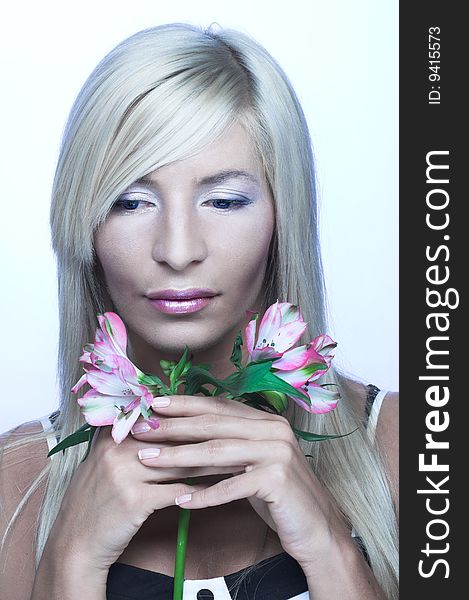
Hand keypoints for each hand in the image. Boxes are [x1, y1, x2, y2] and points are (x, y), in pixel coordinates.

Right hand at [50, 420, 245, 572]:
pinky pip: (177, 491)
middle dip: (208, 437)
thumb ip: (132, 440)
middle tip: (238, 435)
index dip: (191, 417)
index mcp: (113, 434)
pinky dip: (200, 490)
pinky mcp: (134, 500)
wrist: (74, 543)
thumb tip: (169, 422)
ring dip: (212, 462)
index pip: (160, 417)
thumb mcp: (106, 462)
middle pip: (174, 438)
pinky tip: (220, 488)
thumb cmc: (96, 500)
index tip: (220, 417)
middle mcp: (117, 448)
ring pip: (180, 462)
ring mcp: (124, 473)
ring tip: (236, 459)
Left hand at [131, 394, 352, 568]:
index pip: (219, 406)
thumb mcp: (253, 464)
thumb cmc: (279, 496)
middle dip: (173, 427)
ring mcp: (278, 452)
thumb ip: (229, 446)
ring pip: (218, 452)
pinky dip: (204, 495)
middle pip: (214, 425)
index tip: (153, 404)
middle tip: (141, 430)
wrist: (317, 529)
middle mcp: (274, 429)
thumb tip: (185, 436)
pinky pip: (232, 486)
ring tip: (149, 460)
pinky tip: (181, 501)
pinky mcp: (278, 479)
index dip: (185, 404)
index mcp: (266, 420)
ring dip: (179, 457)